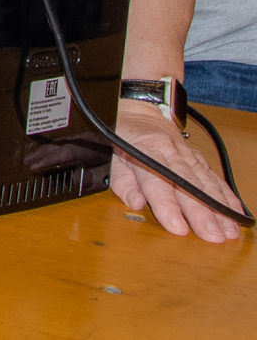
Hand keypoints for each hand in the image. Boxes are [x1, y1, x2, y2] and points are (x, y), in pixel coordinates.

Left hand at [110, 101, 244, 241]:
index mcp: (144, 153)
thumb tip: (135, 204)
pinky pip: (216, 178)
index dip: (167, 207)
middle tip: (212, 236)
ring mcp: (188, 156)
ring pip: (206, 183)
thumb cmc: (123, 140)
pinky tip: (236, 213)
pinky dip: (228, 197)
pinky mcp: (199, 159)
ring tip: (228, 231)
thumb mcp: (113, 158)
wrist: (139, 114)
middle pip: (188, 186)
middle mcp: (170, 154)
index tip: (178, 228)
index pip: (156, 183)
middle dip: (202, 213)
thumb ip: (123, 183)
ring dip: (219, 209)